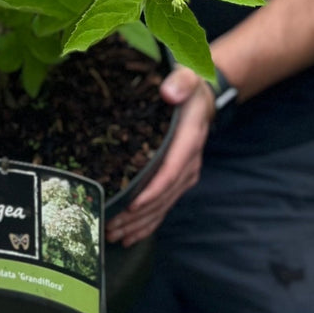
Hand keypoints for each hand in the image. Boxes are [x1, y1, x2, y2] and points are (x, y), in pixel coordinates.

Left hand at [105, 66, 214, 246]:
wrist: (202, 98)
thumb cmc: (188, 86)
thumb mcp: (187, 76)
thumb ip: (180, 82)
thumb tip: (169, 92)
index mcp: (189, 139)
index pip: (171, 170)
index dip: (153, 189)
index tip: (132, 203)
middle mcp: (188, 162)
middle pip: (163, 195)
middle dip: (138, 215)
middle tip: (111, 226)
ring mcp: (184, 174)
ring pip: (162, 205)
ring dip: (140, 224)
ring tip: (115, 236)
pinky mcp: (178, 179)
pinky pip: (163, 205)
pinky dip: (148, 222)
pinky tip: (131, 235)